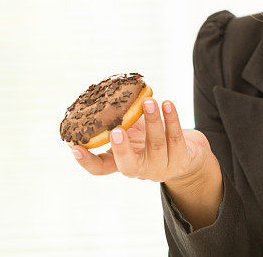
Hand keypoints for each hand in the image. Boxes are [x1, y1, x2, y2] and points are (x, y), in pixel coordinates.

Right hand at [71, 98, 213, 185]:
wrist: (188, 155)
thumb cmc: (152, 139)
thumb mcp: (134, 132)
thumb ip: (121, 120)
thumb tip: (105, 92)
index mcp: (123, 163)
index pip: (101, 169)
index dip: (87, 162)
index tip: (75, 147)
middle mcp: (141, 169)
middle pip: (129, 166)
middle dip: (122, 149)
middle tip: (116, 131)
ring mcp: (162, 167)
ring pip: (157, 145)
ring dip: (153, 121)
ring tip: (149, 101)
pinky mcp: (182, 160)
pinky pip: (176, 139)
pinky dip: (172, 120)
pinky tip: (168, 104)